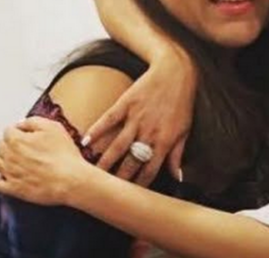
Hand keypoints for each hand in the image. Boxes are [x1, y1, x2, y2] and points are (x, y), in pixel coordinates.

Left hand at [0, 117, 88, 205]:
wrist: (70, 180)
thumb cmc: (64, 155)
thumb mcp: (53, 127)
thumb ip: (33, 121)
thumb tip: (22, 123)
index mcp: (17, 141)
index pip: (8, 131)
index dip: (18, 131)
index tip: (25, 133)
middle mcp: (10, 157)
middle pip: (0, 146)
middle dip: (9, 143)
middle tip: (22, 146)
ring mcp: (10, 174)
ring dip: (3, 159)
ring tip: (15, 159)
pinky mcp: (14, 189)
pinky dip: (1, 178)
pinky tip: (10, 175)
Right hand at [83, 47, 196, 184]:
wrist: (175, 72)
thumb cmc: (181, 102)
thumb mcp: (184, 130)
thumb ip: (177, 155)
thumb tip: (178, 177)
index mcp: (164, 142)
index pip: (149, 171)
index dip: (138, 186)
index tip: (128, 196)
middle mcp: (148, 133)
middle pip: (130, 162)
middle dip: (118, 180)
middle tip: (105, 191)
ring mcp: (135, 118)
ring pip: (116, 146)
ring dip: (104, 162)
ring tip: (92, 174)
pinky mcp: (125, 104)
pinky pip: (107, 120)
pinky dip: (95, 131)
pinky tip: (84, 142)